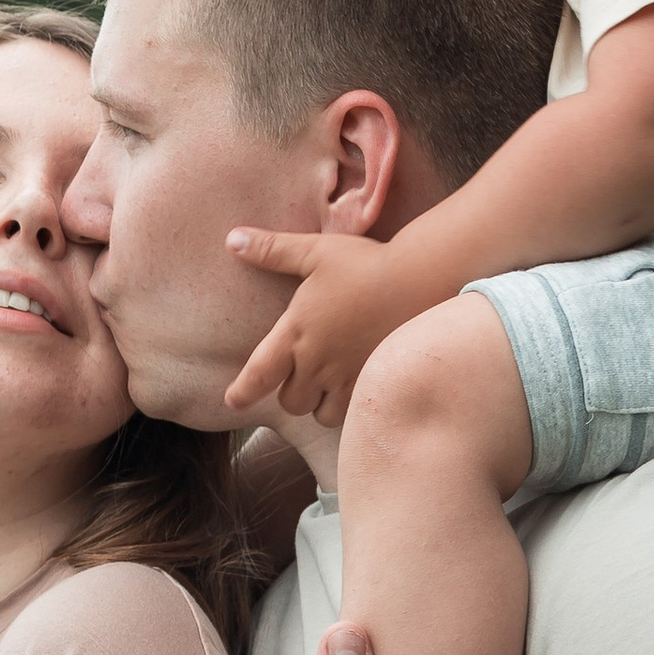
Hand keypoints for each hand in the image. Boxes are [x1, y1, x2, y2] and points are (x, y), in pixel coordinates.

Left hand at [221, 229, 435, 422]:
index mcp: (297, 332)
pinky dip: (347, 406)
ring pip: (320, 413)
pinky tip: (354, 385)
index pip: (258, 375)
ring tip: (328, 382)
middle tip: (301, 372)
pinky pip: (352, 413)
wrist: (421, 279)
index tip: (233, 400)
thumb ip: (272, 250)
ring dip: (319, 403)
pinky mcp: (374, 383)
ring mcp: (347, 377)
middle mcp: (318, 362)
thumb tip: (232, 240)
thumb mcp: (315, 251)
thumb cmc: (365, 263)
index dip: (242, 392)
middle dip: (290, 392)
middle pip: (290, 401)